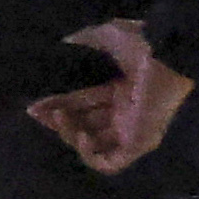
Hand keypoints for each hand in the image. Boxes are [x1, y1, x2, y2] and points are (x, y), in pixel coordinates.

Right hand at [25, 19, 196, 175]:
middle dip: (58, 120)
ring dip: (70, 134)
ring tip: (60, 118)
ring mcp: (133, 128)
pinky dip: (90, 154)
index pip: (84, 103)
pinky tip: (83, 135)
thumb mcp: (106, 36)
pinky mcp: (139, 143)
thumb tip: (62, 44)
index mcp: (122, 87)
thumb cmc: (141, 43)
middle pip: (85, 122)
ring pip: (93, 144)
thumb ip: (83, 41)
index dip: (58, 105)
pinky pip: (110, 162)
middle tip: (39, 113)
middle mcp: (126, 110)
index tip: (33, 106)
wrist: (166, 54)